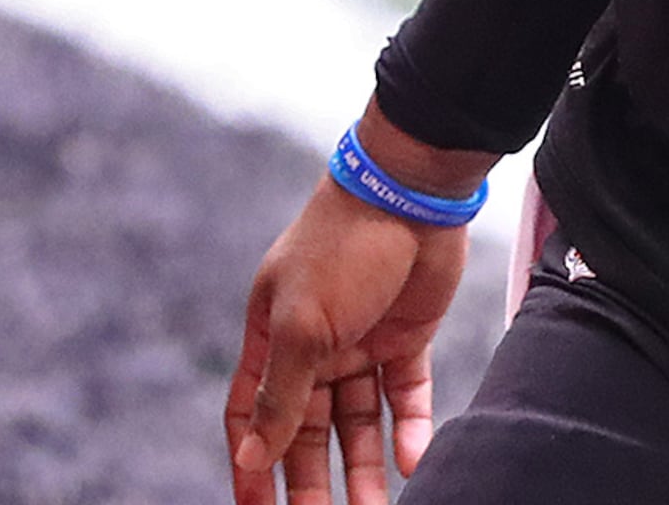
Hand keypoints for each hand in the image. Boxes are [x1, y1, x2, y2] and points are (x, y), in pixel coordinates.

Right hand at [222, 147, 473, 503]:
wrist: (412, 194)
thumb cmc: (341, 248)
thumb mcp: (302, 325)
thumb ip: (281, 393)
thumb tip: (252, 457)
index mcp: (271, 341)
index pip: (253, 417)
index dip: (253, 464)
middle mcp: (314, 349)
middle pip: (307, 431)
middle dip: (312, 481)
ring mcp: (361, 344)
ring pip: (358, 423)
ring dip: (366, 468)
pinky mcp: (408, 338)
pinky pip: (405, 396)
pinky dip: (411, 430)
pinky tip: (416, 463)